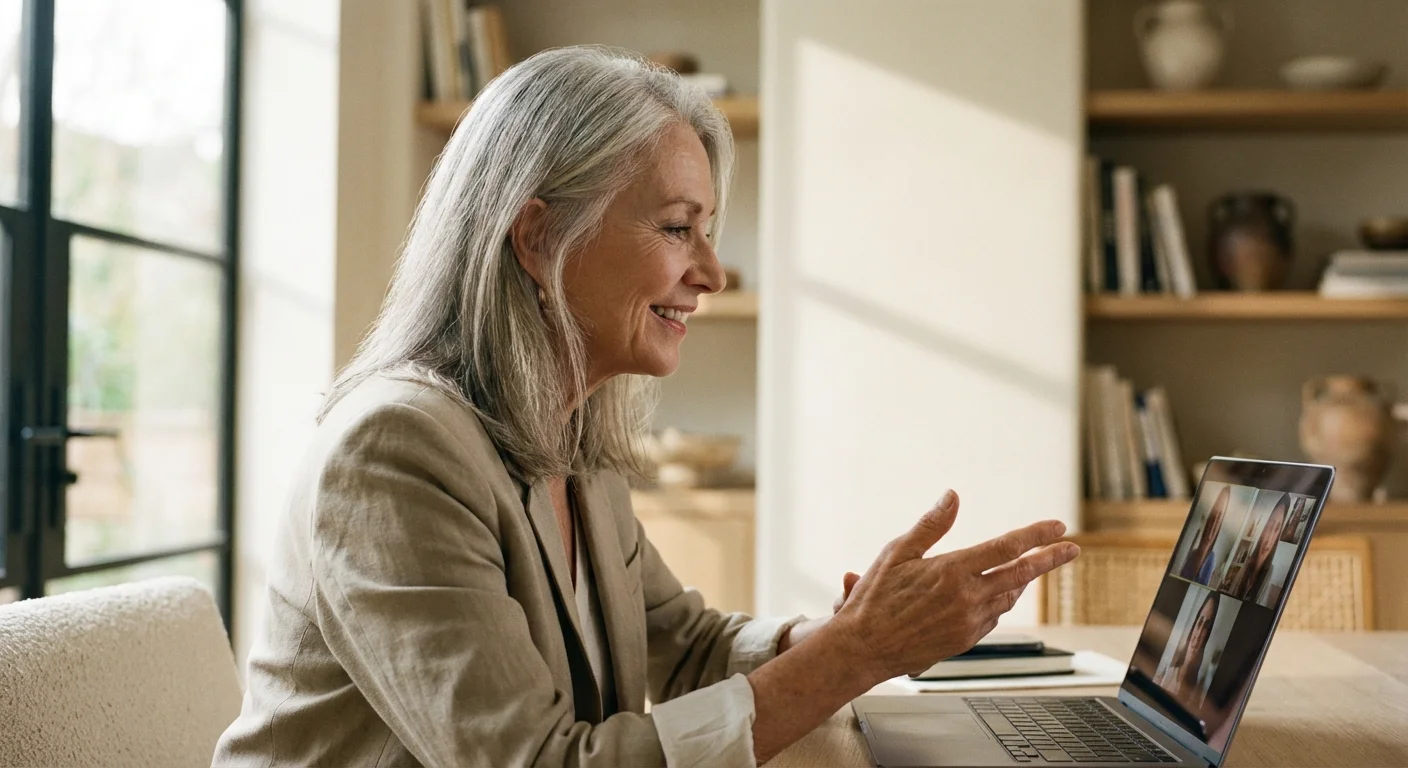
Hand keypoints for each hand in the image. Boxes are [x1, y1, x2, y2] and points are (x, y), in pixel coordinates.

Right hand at [829, 490, 1079, 681]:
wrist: (863, 648)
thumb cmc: (873, 599)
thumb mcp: (896, 552)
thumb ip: (931, 525)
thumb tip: (952, 497)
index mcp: (952, 571)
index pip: (1006, 547)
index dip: (1035, 535)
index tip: (1057, 527)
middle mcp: (967, 598)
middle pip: (1020, 574)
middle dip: (1049, 559)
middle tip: (1070, 549)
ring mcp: (968, 622)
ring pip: (1009, 597)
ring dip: (1024, 581)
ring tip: (1034, 568)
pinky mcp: (964, 640)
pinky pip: (994, 618)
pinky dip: (1002, 602)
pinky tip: (1000, 595)